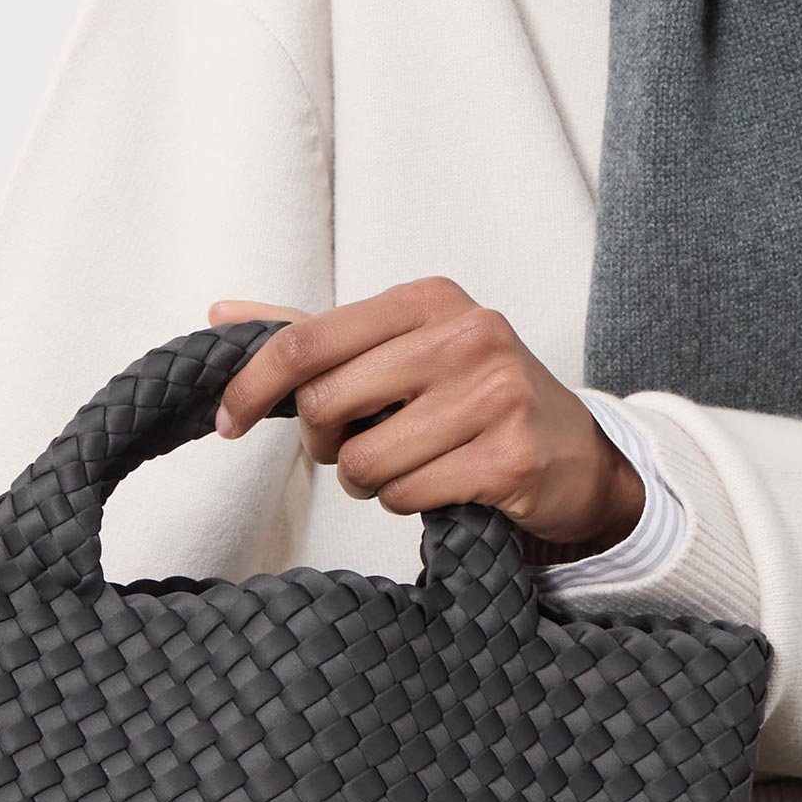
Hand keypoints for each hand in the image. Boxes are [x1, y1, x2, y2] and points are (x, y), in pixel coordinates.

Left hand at [207, 279, 644, 553]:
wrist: (578, 455)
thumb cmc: (477, 398)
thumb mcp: (404, 348)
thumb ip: (316, 334)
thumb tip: (223, 313)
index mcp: (429, 299)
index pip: (308, 340)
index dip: (253, 386)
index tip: (230, 420)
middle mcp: (466, 335)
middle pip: (327, 404)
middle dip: (325, 443)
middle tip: (354, 448)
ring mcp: (494, 395)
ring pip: (363, 461)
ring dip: (368, 480)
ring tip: (407, 467)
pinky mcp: (509, 458)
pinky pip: (406, 495)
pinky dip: (407, 502)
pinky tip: (440, 485)